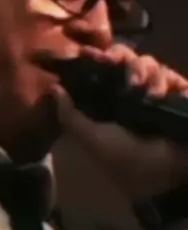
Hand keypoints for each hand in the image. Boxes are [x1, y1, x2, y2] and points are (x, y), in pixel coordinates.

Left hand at [54, 43, 187, 200]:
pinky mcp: (179, 93)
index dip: (97, 56)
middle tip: (119, 68)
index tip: (91, 54)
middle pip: (126, 56)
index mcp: (107, 97)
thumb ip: (71, 116)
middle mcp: (131, 90)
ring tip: (145, 92)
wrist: (163, 174)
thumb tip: (54, 89)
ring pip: (148, 62)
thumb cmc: (124, 158)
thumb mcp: (92, 139)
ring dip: (144, 72)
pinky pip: (172, 75)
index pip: (102, 65)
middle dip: (122, 59)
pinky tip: (162, 95)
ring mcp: (157, 90)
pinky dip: (166, 81)